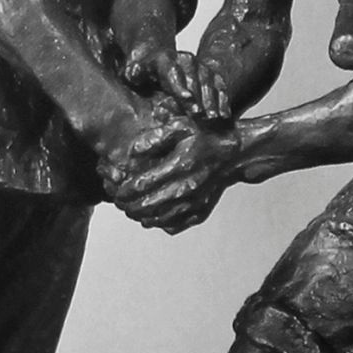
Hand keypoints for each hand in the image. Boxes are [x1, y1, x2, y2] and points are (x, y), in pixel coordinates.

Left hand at [101, 113, 240, 231]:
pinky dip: (158, 222)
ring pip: (157, 220)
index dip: (122, 191)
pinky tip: (152, 214)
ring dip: (139, 216)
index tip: (115, 189)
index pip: (140, 187)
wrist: (236, 153)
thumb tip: (132, 153)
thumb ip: (153, 137)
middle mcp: (186, 188)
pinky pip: (173, 226)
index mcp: (179, 166)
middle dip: (127, 206)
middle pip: (145, 207)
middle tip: (119, 201)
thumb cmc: (206, 136)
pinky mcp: (200, 212)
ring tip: (131, 208)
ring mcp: (194, 203)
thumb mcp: (180, 126)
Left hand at [120, 44, 233, 123]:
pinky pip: (220, 86)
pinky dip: (223, 101)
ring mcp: (201, 66)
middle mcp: (185, 59)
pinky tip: (224, 115)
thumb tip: (133, 73)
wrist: (162, 62)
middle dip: (197, 97)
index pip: (173, 72)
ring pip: (209, 83)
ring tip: (212, 117)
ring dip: (212, 101)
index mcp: (165, 59)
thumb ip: (134, 73)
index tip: (186, 99)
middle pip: (194, 79)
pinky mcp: (212, 75)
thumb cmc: (148, 74)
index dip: (180, 87)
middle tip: (199, 115)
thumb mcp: (136, 72)